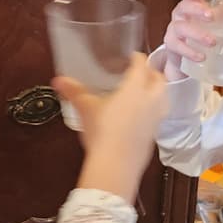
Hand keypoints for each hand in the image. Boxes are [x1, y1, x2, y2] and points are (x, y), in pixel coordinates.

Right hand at [54, 54, 168, 202]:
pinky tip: (140, 116)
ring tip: (145, 92)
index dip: (136, 58)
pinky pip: (158, 116)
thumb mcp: (86, 109)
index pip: (141, 65)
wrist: (116, 165)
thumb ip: (74, 92)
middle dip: (152, 73)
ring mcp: (156, 119)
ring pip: (164, 98)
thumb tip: (58, 80)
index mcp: (136, 88)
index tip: (131, 57)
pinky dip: (152, 111)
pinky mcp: (155, 135)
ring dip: (157, 92)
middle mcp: (151, 100)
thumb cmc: (102, 132)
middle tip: (140, 73)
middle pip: (159, 80)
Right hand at [162, 0, 214, 80]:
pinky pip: (178, 47)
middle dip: (196, 10)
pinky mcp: (171, 46)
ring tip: (213, 42)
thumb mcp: (215, 19)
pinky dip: (190, 52)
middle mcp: (180, 15)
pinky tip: (202, 57)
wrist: (185, 56)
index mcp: (190, 5)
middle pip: (184, 7)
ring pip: (181, 28)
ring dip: (197, 34)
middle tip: (211, 16)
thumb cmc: (201, 31)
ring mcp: (174, 30)